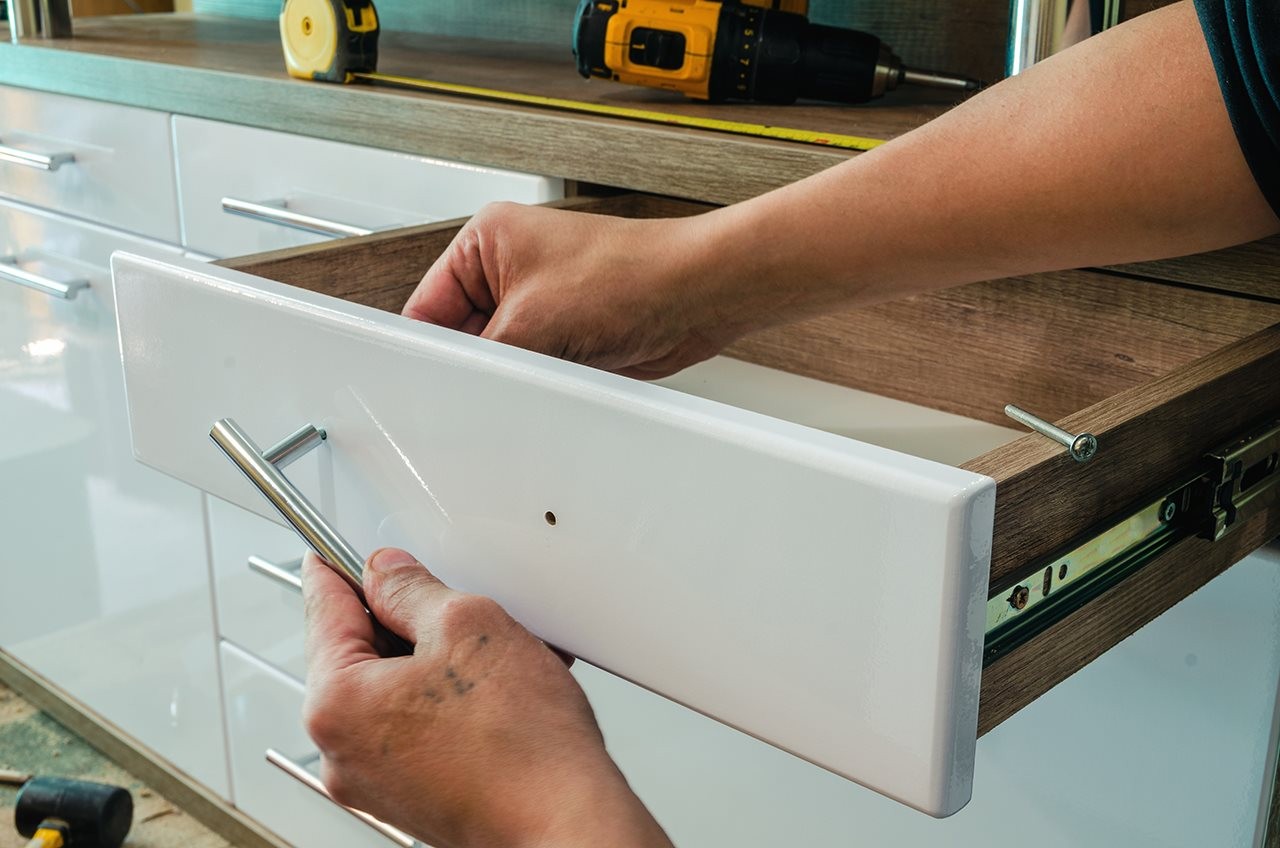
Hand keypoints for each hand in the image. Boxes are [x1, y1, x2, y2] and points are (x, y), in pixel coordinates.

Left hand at [302, 548, 671, 847]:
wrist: (566, 823)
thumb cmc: (523, 748)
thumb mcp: (468, 626)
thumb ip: (412, 589)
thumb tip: (387, 575)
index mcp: (336, 704)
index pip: (324, 609)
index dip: (340, 567)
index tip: (339, 551)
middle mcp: (343, 752)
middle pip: (360, 654)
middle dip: (407, 621)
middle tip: (457, 606)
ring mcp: (377, 782)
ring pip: (396, 691)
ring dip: (438, 663)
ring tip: (497, 657)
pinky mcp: (415, 798)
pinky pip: (419, 728)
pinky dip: (452, 703)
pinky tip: (500, 693)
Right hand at [402, 201, 765, 379]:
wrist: (698, 296)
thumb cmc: (631, 277)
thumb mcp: (530, 323)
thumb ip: (482, 359)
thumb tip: (454, 389)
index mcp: (485, 241)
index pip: (426, 306)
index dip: (425, 352)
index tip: (419, 390)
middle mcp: (509, 267)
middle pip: (462, 335)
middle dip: (473, 367)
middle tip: (473, 397)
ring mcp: (540, 301)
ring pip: (499, 357)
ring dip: (510, 377)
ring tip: (525, 383)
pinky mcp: (567, 332)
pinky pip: (534, 368)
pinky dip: (537, 384)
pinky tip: (546, 391)